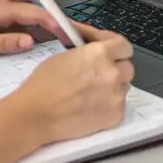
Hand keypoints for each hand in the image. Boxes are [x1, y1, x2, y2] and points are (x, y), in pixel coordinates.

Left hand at [0, 0, 80, 57]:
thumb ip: (1, 43)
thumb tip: (32, 41)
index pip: (35, 14)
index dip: (56, 25)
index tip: (72, 38)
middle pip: (34, 7)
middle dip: (54, 19)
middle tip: (69, 38)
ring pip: (24, 6)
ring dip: (41, 17)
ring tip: (55, 36)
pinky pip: (14, 10)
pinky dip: (28, 17)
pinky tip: (29, 32)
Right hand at [11, 32, 134, 145]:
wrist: (36, 115)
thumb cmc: (43, 83)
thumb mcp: (65, 56)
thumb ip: (87, 52)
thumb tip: (92, 48)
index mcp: (101, 53)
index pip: (123, 45)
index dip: (115, 47)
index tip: (106, 47)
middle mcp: (113, 73)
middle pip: (127, 66)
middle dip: (115, 67)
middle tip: (100, 70)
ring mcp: (116, 96)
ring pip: (123, 87)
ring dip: (113, 86)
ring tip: (94, 90)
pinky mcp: (114, 116)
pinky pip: (118, 106)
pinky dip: (108, 104)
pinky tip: (92, 105)